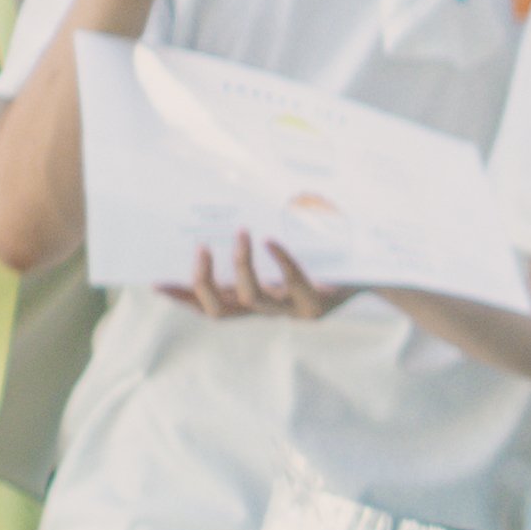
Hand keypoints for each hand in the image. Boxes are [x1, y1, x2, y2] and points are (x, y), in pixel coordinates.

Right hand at [170, 233, 350, 320]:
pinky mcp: (317, 307)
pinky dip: (280, 262)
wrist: (374, 273)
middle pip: (221, 311)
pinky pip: (293, 285)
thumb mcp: (286, 250)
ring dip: (241, 264)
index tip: (156, 281)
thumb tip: (224, 217)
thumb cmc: (326, 255)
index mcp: (256, 302)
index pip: (211, 307)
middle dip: (203, 282)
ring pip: (252, 298)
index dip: (184, 298)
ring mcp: (292, 312)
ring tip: (243, 231)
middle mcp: (269, 312)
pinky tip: (273, 241)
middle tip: (201, 247)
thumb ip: (257, 246)